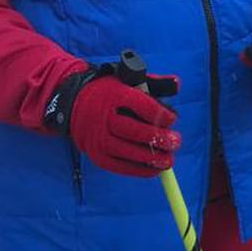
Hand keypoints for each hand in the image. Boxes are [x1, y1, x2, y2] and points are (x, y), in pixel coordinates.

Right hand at [65, 73, 180, 177]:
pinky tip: (155, 169)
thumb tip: (177, 84)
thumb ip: (154, 83)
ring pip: (127, 151)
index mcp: (114, 96)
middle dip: (158, 138)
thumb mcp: (128, 80)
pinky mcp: (96, 155)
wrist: (74, 105)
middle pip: (134, 131)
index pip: (142, 106)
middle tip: (176, 142)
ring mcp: (98, 138)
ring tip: (169, 160)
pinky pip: (119, 166)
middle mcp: (103, 118)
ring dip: (151, 158)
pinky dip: (139, 170)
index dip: (161, 114)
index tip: (172, 118)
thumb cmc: (110, 93)